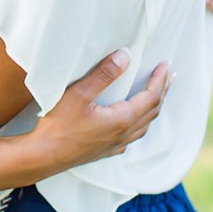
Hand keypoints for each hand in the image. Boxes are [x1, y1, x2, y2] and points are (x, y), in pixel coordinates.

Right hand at [24, 50, 170, 177]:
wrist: (43, 156)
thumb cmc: (58, 125)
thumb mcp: (78, 94)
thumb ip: (103, 74)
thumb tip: (125, 55)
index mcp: (122, 119)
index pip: (150, 97)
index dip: (159, 80)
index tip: (165, 64)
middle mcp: (124, 134)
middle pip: (153, 111)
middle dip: (162, 91)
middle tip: (169, 76)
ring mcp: (116, 144)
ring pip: (145, 125)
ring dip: (154, 108)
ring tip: (157, 96)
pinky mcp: (106, 151)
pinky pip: (133, 137)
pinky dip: (141, 124)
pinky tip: (134, 123)